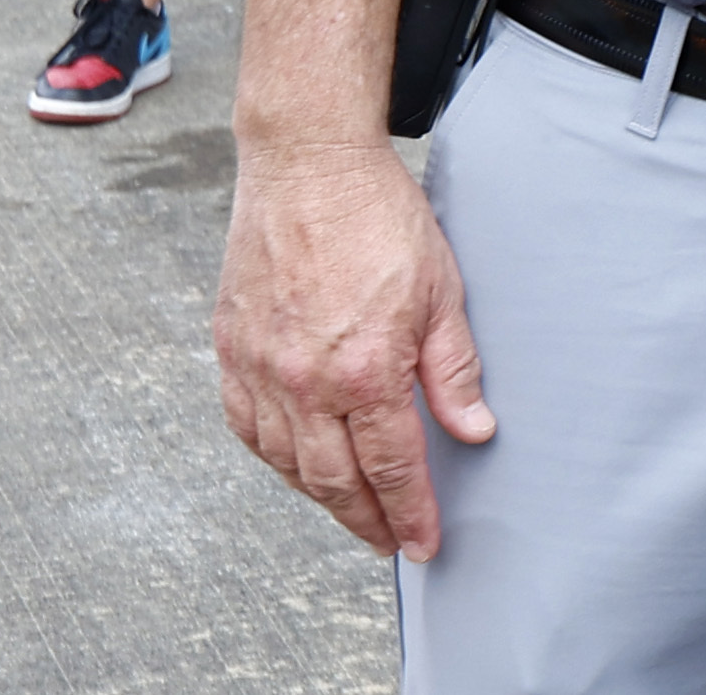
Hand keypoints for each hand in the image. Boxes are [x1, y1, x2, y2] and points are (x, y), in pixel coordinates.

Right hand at [214, 139, 493, 557]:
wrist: (307, 161)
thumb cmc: (377, 215)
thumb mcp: (441, 290)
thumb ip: (453, 370)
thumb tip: (473, 430)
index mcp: (364, 369)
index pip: (391, 468)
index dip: (410, 513)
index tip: (421, 543)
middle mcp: (304, 380)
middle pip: (335, 480)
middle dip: (366, 520)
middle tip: (387, 541)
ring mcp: (261, 367)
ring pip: (286, 463)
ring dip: (320, 496)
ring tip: (349, 509)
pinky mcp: (232, 348)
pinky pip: (247, 426)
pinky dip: (272, 455)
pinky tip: (293, 462)